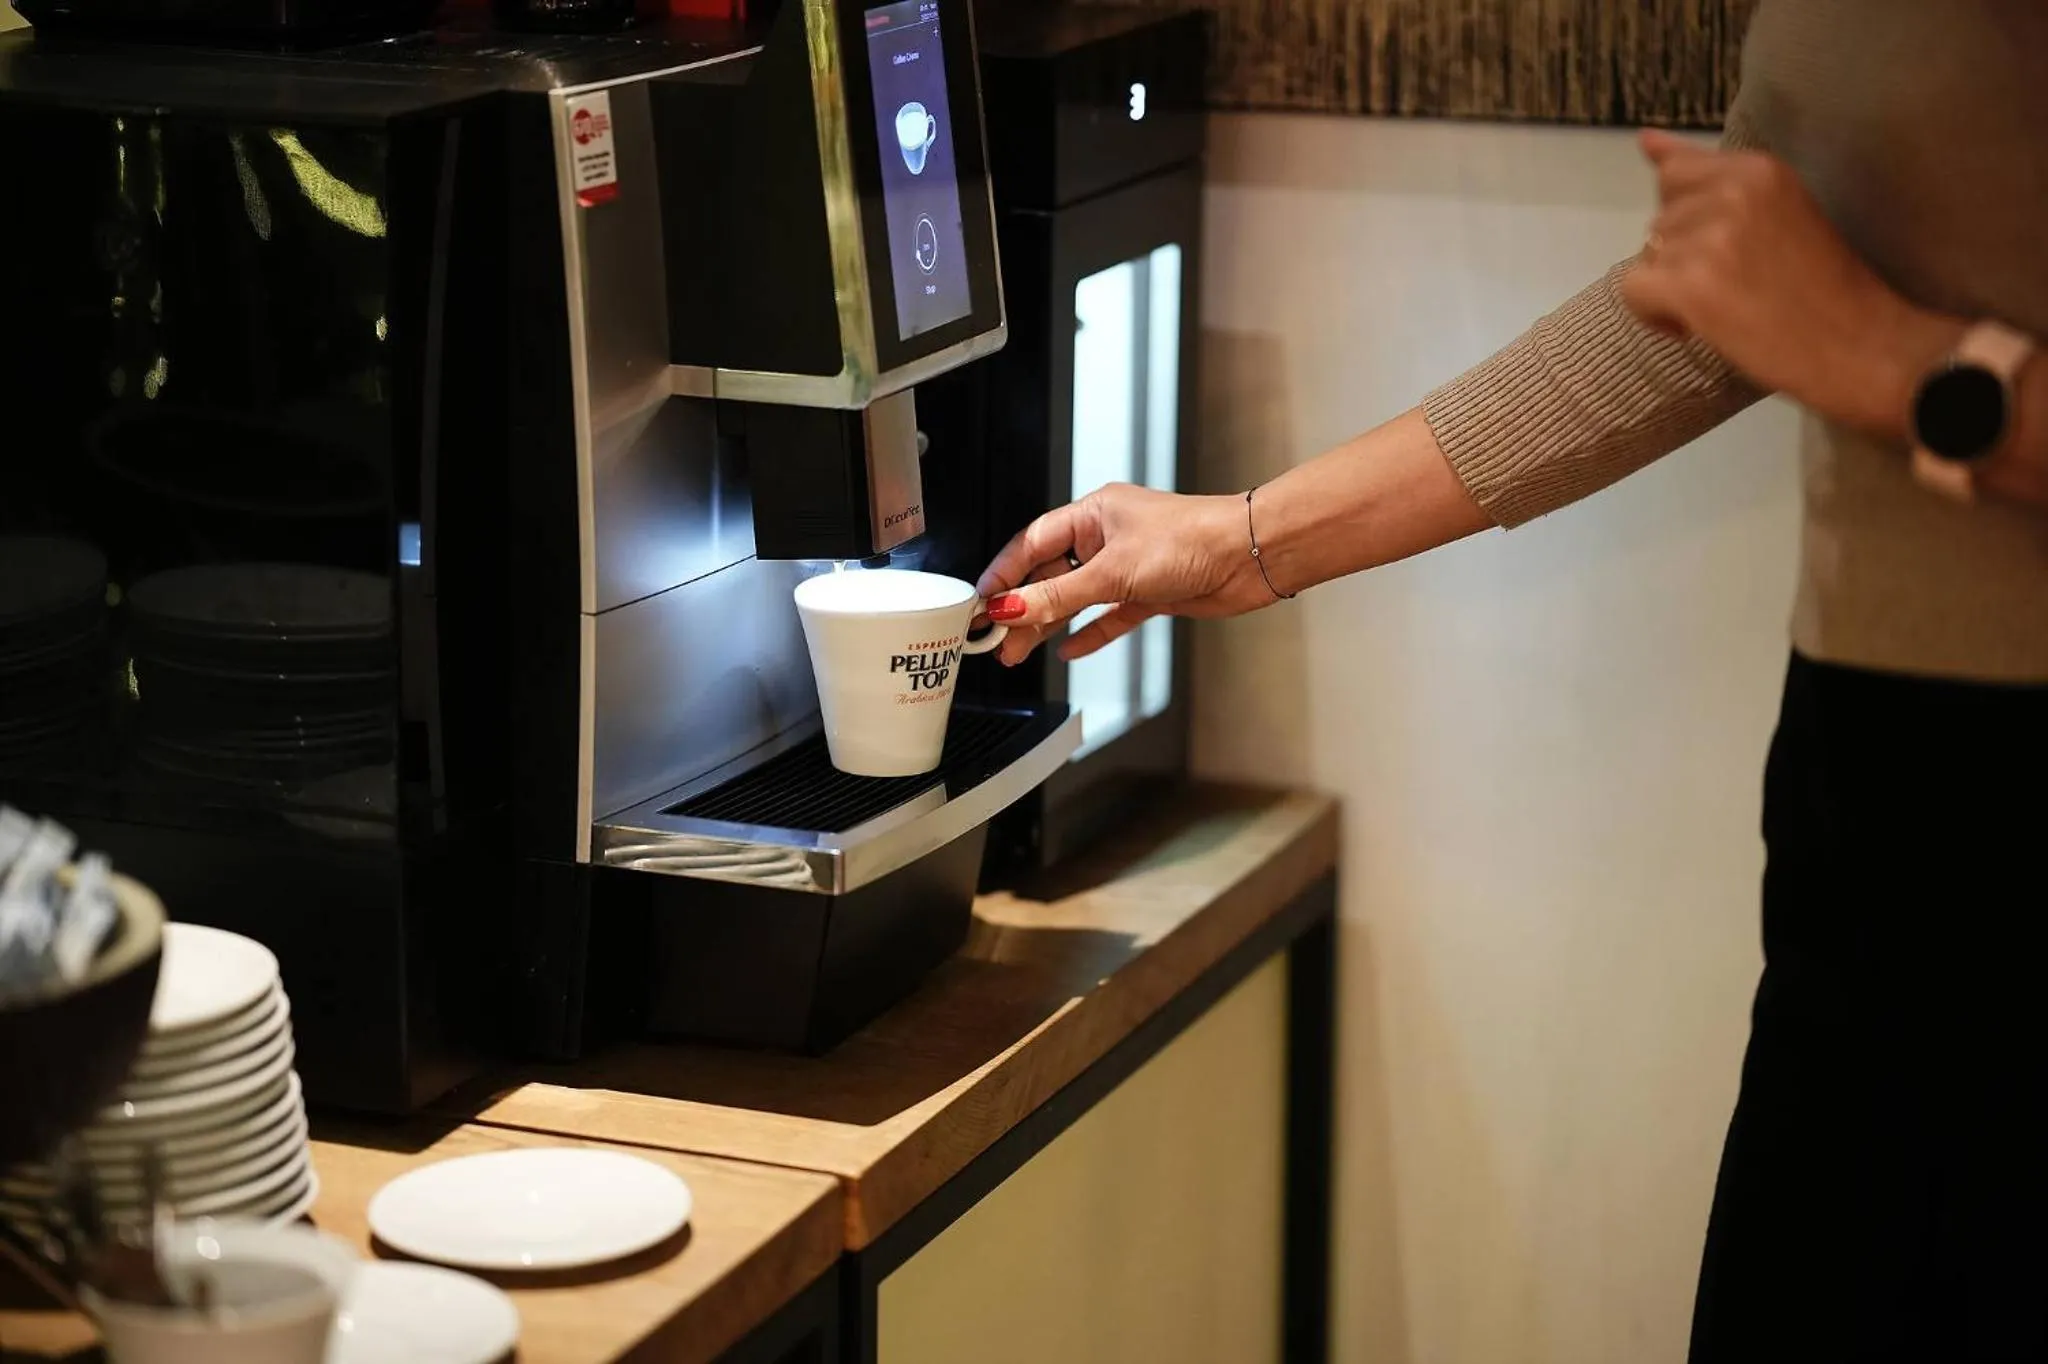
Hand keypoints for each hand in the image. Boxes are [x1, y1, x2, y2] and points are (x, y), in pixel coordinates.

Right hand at [975, 484, 1278, 665]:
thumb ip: (1059, 596)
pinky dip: (1089, 632)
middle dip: (1022, 608)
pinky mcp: (1149, 593)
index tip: (981, 601)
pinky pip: (1108, 616)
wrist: (1251, 556)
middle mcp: (1108, 538)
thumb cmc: (1195, 539)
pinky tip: (1069, 648)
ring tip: (1020, 652)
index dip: (1004, 574)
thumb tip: (1013, 607)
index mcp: (1093, 515)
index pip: (1032, 543)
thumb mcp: (1114, 572)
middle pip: (1050, 575)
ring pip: (1075, 599)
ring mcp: (1128, 567)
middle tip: (996, 639)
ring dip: (1048, 625)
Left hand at [1621, 129, 1958, 441]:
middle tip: (1736, 285)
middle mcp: (1731, 192)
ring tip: (1727, 306)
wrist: (1862, 345)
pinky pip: (1633, 292)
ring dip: (1673, 288)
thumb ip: (1709, 176)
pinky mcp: (1691, 286)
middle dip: (1682, 256)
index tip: (1724, 247)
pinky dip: (1654, 316)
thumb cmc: (1824, 286)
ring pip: (1646, 257)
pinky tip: (1695, 326)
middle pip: (1658, 220)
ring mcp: (1710, 238)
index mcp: (1757, 168)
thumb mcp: (1776, 210)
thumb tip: (1644, 140)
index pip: (1674, 174)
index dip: (1687, 219)